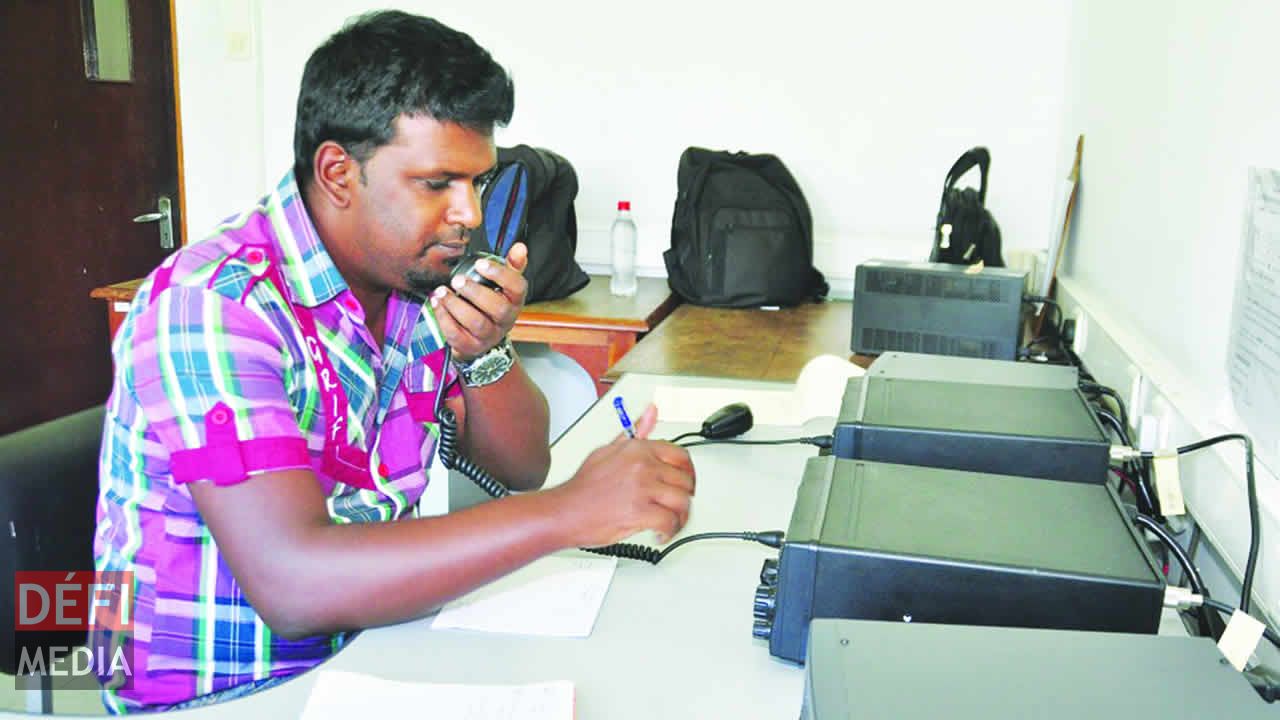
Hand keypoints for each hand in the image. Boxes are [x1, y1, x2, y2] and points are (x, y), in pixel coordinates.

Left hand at [430, 242, 529, 361]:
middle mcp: (506, 320)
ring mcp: (489, 336)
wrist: (481, 339)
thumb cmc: (490, 305)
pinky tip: (437, 304)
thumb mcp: (503, 286)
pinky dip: (444, 319)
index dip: (500, 274)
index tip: (480, 264)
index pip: (517, 287)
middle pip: (497, 308)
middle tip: (457, 279)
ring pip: (476, 323)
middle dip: (475, 292)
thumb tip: (520, 247)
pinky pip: (457, 335)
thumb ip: (511, 265)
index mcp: (514, 300)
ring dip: (456, 305)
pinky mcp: (471, 346)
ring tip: (441, 291)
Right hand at [552, 404, 695, 546]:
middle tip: (677, 507)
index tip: (686, 482)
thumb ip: (635, 432)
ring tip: (671, 523)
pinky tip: (660, 533)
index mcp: (638, 449)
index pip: (680, 456)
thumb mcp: (608, 449)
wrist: (565, 511)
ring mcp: (642, 488)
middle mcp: (643, 465)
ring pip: (682, 502)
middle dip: (684, 497)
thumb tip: (651, 412)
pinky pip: (670, 522)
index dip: (688, 472)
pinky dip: (669, 532)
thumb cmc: (584, 486)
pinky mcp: (640, 512)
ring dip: (680, 517)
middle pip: (685, 481)